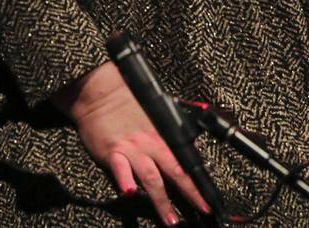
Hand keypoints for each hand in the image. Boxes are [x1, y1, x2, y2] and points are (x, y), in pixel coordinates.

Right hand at [56, 62, 209, 225]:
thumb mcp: (155, 114)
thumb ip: (170, 134)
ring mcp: (132, 149)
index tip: (207, 199)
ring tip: (170, 219)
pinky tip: (130, 192)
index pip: (186, 162)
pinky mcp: (113, 152)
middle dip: (190, 193)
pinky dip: (126, 181)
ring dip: (162, 200)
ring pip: (152, 178)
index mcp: (163, 135)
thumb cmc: (126, 103)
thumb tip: (191, 147)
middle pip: (176, 171)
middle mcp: (151, 143)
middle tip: (201, 210)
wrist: (101, 93)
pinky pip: (121, 169)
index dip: (198, 182)